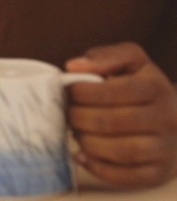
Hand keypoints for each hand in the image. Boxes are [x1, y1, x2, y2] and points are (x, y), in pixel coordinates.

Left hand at [65, 41, 176, 187]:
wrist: (176, 118)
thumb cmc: (143, 85)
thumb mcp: (131, 60)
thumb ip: (105, 57)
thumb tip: (73, 66)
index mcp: (157, 88)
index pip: (113, 91)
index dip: (83, 92)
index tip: (69, 92)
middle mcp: (167, 119)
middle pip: (112, 122)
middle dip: (79, 118)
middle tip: (68, 114)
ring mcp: (166, 148)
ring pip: (120, 151)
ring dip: (87, 142)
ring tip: (76, 132)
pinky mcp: (159, 172)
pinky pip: (127, 177)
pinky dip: (99, 168)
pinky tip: (82, 155)